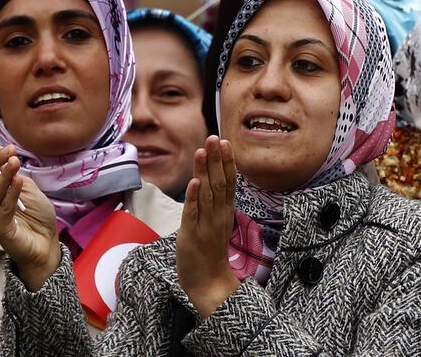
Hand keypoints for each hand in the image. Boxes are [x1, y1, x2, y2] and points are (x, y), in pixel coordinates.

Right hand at [0, 144, 61, 290]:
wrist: (46, 241)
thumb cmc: (35, 213)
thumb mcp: (25, 184)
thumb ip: (12, 172)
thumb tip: (2, 154)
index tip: (3, 147)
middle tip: (10, 150)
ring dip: (4, 173)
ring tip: (16, 162)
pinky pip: (2, 206)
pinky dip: (12, 192)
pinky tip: (20, 181)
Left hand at [176, 136, 241, 318]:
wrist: (209, 283)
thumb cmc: (209, 253)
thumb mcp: (216, 224)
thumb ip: (214, 204)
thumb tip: (209, 183)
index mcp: (224, 212)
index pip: (228, 182)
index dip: (227, 161)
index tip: (224, 142)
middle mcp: (218, 215)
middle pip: (219, 183)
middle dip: (216, 159)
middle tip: (214, 137)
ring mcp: (206, 225)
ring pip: (207, 193)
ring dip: (205, 171)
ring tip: (203, 150)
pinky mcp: (192, 235)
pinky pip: (193, 214)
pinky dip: (194, 198)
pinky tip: (194, 182)